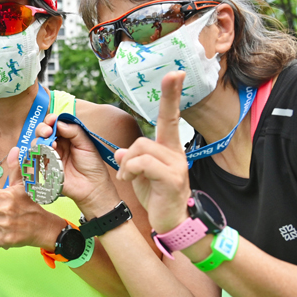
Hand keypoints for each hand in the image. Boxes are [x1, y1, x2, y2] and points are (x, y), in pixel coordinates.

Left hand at [0, 147, 67, 250]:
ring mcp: (4, 226)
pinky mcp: (6, 240)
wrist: (45, 227)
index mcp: (5, 195)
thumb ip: (15, 168)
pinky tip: (2, 234)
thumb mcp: (23, 185)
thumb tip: (15, 149)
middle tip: (3, 216)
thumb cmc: (31, 205)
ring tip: (2, 225)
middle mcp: (4, 210)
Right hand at [36, 116, 119, 218]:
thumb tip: (58, 123)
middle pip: (42, 132)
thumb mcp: (86, 144)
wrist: (92, 187)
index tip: (52, 119)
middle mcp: (56, 145)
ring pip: (36, 143)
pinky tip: (47, 151)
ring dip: (40, 139)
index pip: (55, 125)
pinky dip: (38, 151)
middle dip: (43, 128)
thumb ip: (74, 131)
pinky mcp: (44, 168)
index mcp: (67, 137)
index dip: (51, 120)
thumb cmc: (92, 165)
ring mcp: (49, 156)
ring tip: (50, 142)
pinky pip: (35, 157)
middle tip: (48, 130)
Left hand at [113, 72, 190, 232]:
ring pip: (140, 149)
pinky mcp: (172, 178)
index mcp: (168, 148)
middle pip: (142, 139)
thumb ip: (131, 159)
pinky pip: (143, 163)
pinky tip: (131, 181)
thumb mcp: (139, 174)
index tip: (175, 73)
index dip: (171, 94)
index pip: (169, 116)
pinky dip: (131, 171)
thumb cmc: (157, 197)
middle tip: (128, 174)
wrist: (172, 223)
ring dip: (128, 166)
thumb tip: (120, 152)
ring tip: (131, 180)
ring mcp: (176, 165)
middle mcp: (176, 153)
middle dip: (129, 156)